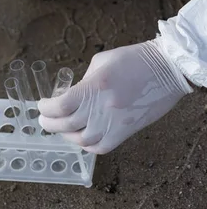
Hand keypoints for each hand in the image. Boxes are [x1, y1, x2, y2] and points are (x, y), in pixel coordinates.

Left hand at [38, 39, 193, 153]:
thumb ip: (83, 82)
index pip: (60, 106)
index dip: (46, 108)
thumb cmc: (132, 60)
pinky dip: (87, 146)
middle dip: (49, 123)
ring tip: (61, 128)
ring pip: (81, 140)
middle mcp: (102, 108)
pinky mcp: (127, 132)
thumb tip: (71, 95)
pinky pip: (101, 148)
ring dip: (66, 135)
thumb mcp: (100, 63)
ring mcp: (115, 123)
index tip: (42, 105)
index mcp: (93, 87)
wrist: (167, 69)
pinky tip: (82, 138)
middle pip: (65, 125)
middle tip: (44, 119)